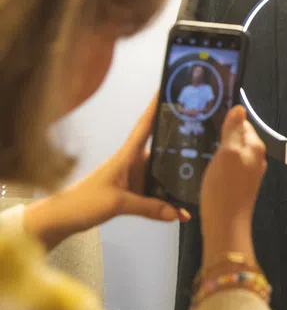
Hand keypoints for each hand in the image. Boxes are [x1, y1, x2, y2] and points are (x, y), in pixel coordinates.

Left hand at [24, 95, 190, 249]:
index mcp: (126, 155)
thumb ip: (149, 207)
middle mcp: (132, 163)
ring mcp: (133, 178)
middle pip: (161, 151)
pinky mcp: (132, 193)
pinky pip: (156, 194)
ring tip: (200, 180)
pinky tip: (180, 210)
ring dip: (175, 181)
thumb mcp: (117, 203)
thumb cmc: (82, 202)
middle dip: (180, 147)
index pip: (145, 125)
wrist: (61, 219)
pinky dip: (167, 202)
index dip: (156, 107)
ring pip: (161, 175)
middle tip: (203, 142)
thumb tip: (177, 212)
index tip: (167, 90)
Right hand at [199, 106, 266, 267]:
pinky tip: (206, 167)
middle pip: (236, 136)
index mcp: (255, 146)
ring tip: (201, 150)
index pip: (241, 122)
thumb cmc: (225, 189)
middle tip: (200, 136)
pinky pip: (227, 165)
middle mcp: (255, 157)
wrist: (225, 225)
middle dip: (220, 135)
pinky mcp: (238, 183)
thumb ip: (234, 130)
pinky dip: (217, 163)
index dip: (225, 120)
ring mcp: (247, 171)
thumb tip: (239, 108)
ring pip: (231, 151)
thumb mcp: (228, 154)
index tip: (207, 120)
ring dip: (217, 149)